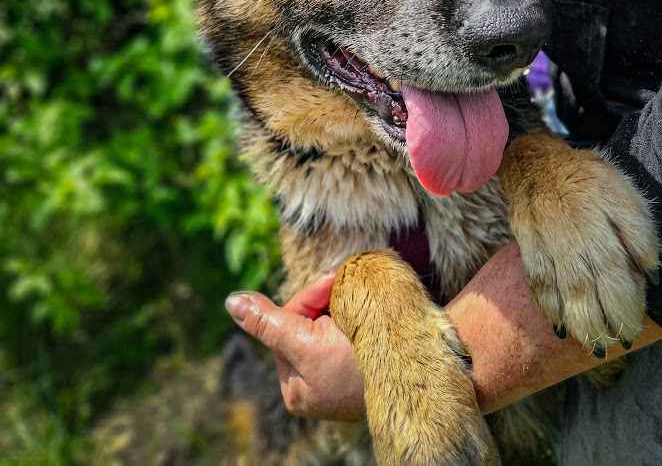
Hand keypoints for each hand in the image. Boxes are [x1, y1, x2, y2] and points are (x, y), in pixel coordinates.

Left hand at [225, 272, 365, 420]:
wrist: (424, 371)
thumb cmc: (360, 362)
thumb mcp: (306, 340)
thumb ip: (268, 323)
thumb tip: (231, 302)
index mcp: (296, 388)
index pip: (291, 323)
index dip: (312, 297)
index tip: (335, 279)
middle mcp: (315, 386)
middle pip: (309, 322)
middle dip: (327, 300)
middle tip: (349, 283)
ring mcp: (342, 379)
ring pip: (331, 322)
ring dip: (345, 302)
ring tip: (363, 297)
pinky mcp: (367, 369)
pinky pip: (353, 329)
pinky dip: (359, 312)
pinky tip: (371, 307)